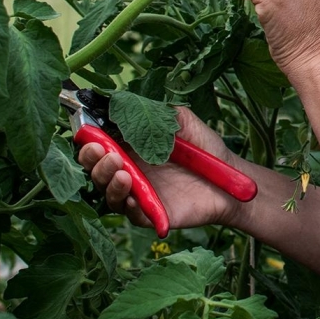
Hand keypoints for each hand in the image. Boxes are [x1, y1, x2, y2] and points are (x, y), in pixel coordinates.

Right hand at [78, 106, 246, 230]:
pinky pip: (133, 215)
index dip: (89, 140)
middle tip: (100, 151)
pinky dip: (129, 206)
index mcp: (132, 150)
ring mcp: (140, 195)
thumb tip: (131, 103)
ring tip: (122, 171)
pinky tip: (133, 195)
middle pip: (97, 171)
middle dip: (92, 161)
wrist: (233, 181)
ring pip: (110, 194)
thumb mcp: (184, 122)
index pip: (100, 147)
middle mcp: (131, 173)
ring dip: (109, 183)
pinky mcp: (152, 215)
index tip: (87, 132)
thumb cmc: (207, 151)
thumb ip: (161, 112)